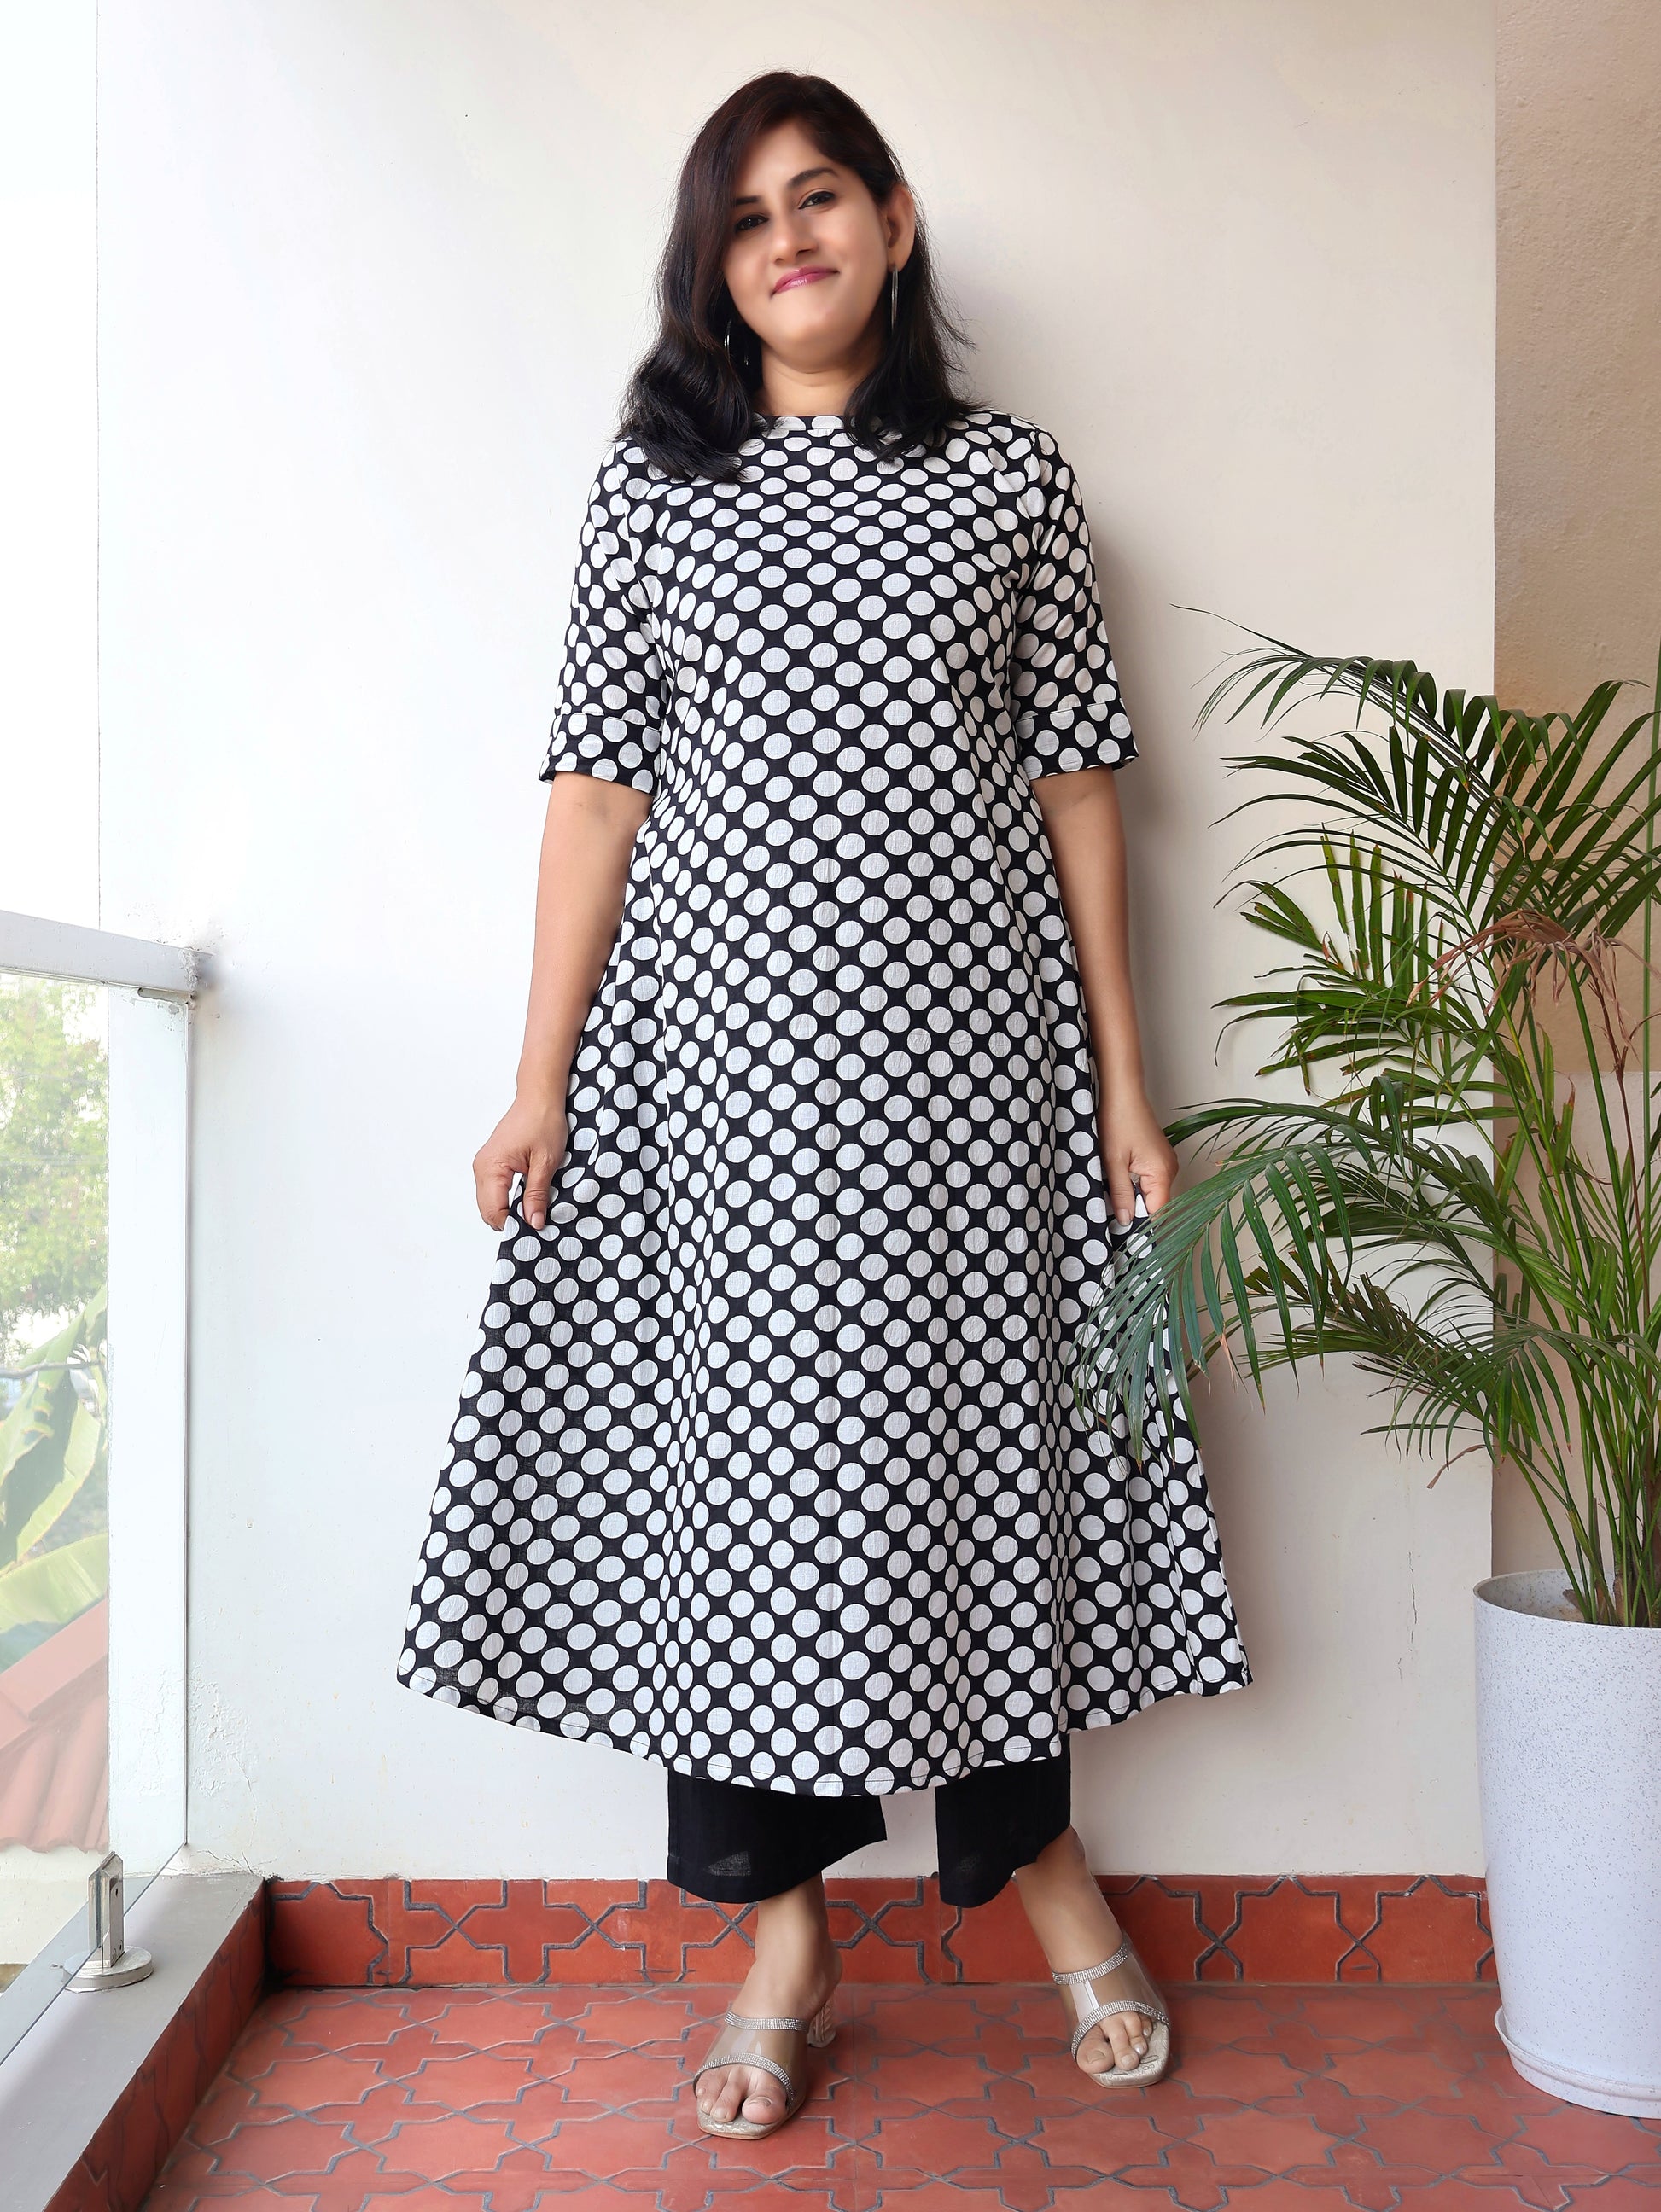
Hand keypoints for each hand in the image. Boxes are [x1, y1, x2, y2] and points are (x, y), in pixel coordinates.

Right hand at [473, 1088, 568, 1230]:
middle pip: (488, 1211)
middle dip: (510, 1221)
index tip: (536, 1228)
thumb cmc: (543, 1122)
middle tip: (537, 1221)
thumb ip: (536, 1195)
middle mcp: (481, 1168)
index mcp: (491, 1167)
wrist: (539, 1097)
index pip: (494, 1211)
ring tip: (533, 1208)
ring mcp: (483, 1165)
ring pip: (489, 1203)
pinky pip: (493, 1191)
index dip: (514, 1225)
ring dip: (509, 1210)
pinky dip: (507, 1199)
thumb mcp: (546, 1162)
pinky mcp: (490, 1163)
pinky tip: (526, 1197)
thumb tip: (533, 1223)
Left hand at [1099, 1090, 1178, 1224]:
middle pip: (1156, 1204)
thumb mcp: (1113, 1162)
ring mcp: (1166, 1162)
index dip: (1143, 1226)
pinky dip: (1137, 1185)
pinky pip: (1151, 1180)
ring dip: (1135, 1198)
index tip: (1127, 1235)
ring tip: (1117, 1195)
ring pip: (1152, 1193)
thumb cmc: (1118, 1121)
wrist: (1123, 1093)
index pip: (1158, 1213)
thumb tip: (1125, 1220)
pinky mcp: (1159, 1157)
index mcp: (1161, 1173)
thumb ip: (1121, 1194)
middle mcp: (1170, 1169)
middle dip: (1136, 1211)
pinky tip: (1122, 1180)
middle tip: (1115, 1216)